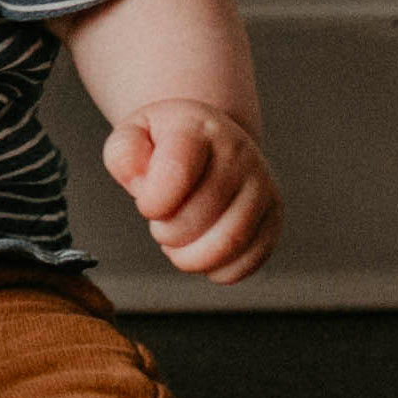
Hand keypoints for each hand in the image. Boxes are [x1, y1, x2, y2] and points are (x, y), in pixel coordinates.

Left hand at [103, 104, 281, 284]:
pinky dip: (217, 269)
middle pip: (201, 216)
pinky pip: (249, 261)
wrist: (206, 141)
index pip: (176, 174)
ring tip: (178, 241)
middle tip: (161, 222)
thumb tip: (141, 180)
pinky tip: (202, 251)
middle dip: (167, 232)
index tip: (146, 202)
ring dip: (190, 256)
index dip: (151, 202)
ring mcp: (262, 185)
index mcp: (200, 128)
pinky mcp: (273, 217)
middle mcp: (240, 153)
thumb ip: (124, 154)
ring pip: (229, 243)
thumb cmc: (164, 145)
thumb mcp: (133, 135)